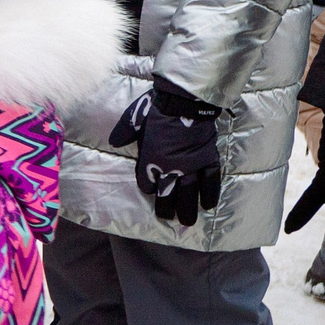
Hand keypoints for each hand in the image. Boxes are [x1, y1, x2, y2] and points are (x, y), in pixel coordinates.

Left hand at [112, 77, 224, 227]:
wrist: (185, 102)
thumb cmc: (157, 109)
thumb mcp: (134, 119)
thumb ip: (124, 132)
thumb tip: (114, 142)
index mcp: (151, 160)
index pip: (146, 182)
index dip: (148, 187)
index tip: (150, 189)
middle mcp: (171, 167)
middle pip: (167, 193)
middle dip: (166, 208)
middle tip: (168, 218)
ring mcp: (191, 165)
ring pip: (188, 193)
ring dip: (187, 208)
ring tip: (187, 222)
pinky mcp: (208, 159)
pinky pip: (210, 181)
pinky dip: (210, 194)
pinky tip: (209, 206)